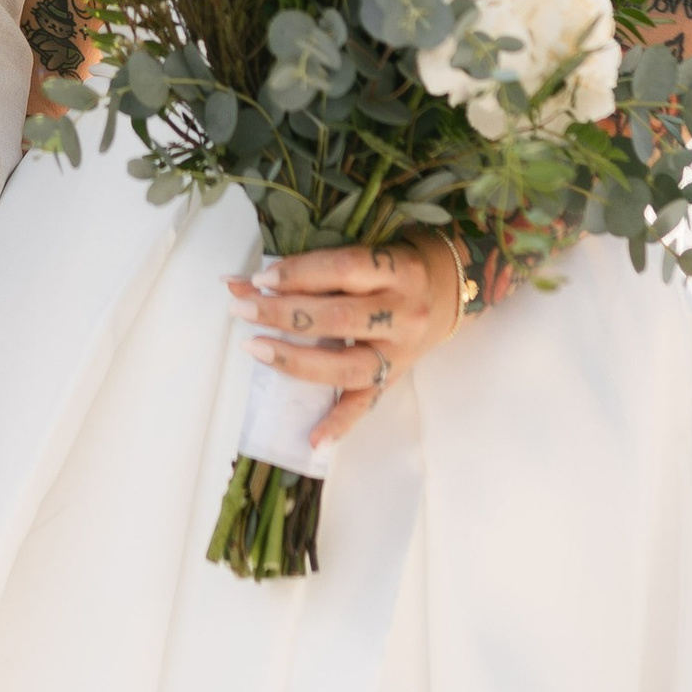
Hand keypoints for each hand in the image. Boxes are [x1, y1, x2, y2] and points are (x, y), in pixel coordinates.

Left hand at [226, 239, 472, 450]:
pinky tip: (314, 438)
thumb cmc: (396, 264)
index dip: (299, 273)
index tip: (260, 277)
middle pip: (339, 318)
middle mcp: (403, 312)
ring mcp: (401, 351)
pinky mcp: (397, 377)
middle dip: (284, 314)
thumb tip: (241, 280)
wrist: (450, 289)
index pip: (343, 269)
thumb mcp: (367, 252)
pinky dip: (340, 423)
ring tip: (254, 348)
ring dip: (295, 360)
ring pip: (347, 365)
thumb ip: (313, 265)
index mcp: (397, 269)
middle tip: (242, 308)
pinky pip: (366, 404)